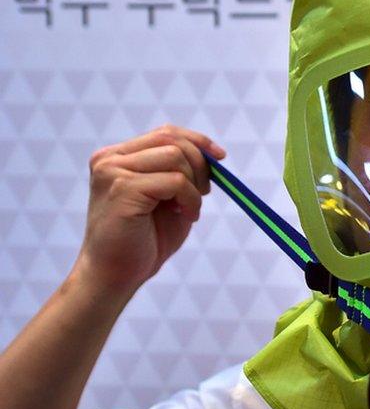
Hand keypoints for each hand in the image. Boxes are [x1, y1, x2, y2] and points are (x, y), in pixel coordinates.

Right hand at [71, 124, 225, 304]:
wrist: (114, 275)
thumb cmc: (143, 240)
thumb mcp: (167, 198)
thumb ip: (181, 172)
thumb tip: (214, 154)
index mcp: (117, 157)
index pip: (164, 133)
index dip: (197, 141)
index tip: (220, 156)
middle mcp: (109, 159)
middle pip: (172, 140)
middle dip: (199, 165)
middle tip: (204, 193)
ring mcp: (112, 172)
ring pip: (175, 157)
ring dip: (194, 185)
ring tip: (188, 210)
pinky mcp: (122, 189)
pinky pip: (175, 181)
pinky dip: (190, 199)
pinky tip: (186, 216)